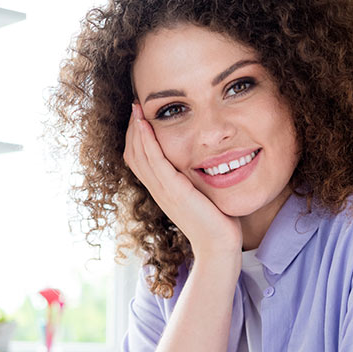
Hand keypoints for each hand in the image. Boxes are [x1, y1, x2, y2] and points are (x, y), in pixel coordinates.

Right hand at [124, 103, 241, 258]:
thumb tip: (207, 160)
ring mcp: (163, 191)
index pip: (140, 159)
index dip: (136, 137)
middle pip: (133, 154)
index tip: (141, 116)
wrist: (219, 246)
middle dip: (132, 128)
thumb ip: (196, 178)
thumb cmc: (217, 222)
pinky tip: (145, 123)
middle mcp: (158, 190)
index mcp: (163, 190)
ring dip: (135, 128)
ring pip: (138, 154)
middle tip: (135, 104)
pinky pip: (153, 160)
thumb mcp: (202, 194)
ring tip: (137, 107)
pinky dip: (146, 140)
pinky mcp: (173, 190)